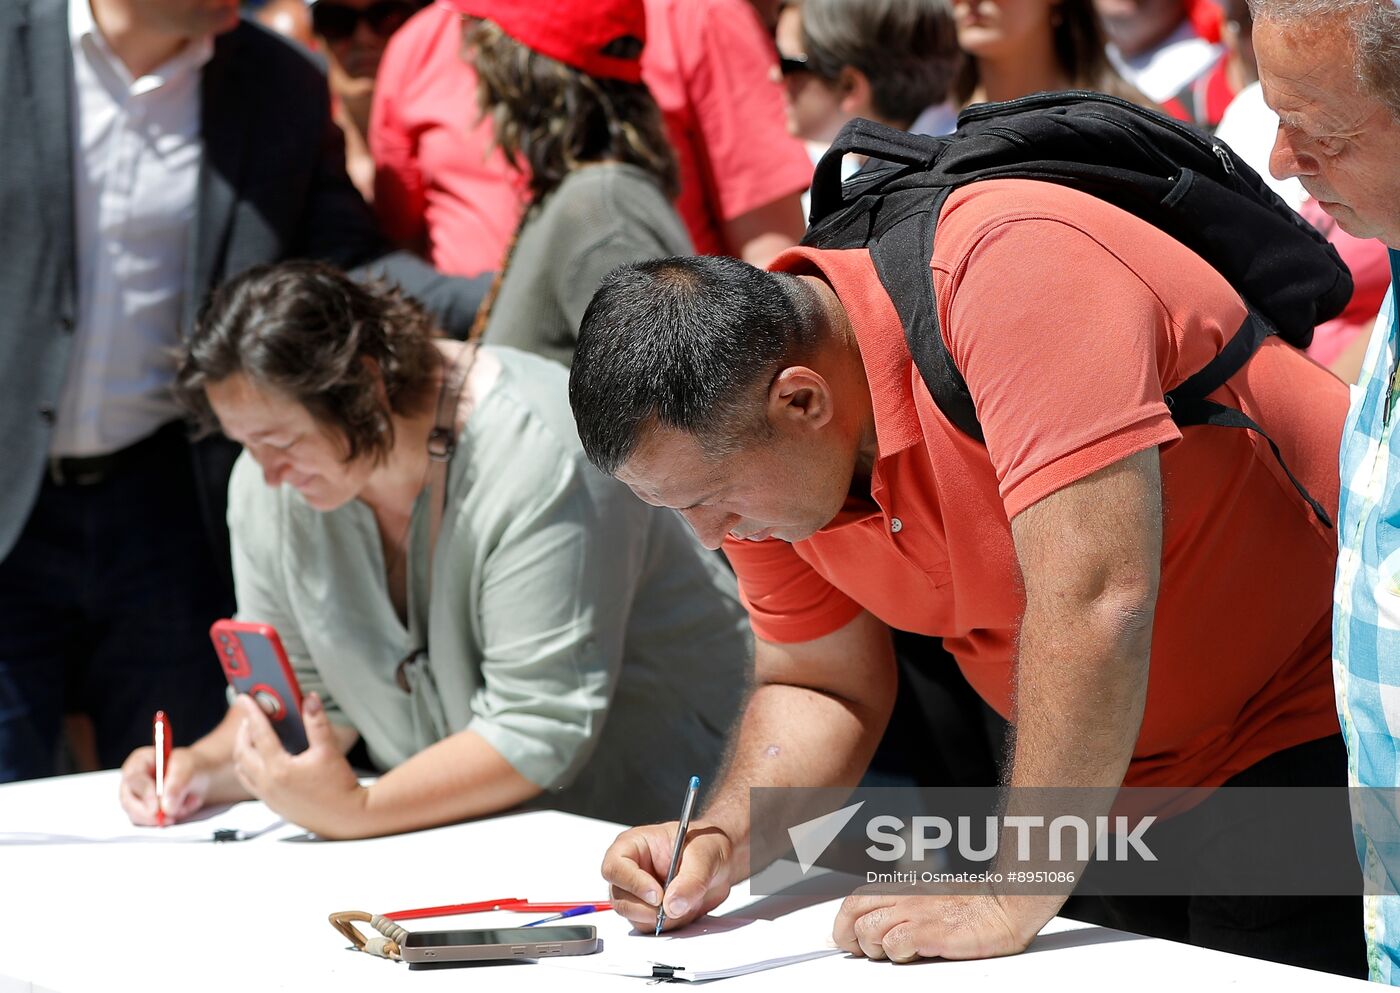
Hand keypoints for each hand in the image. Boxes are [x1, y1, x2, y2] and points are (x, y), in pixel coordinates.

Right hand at [118, 745, 211, 825]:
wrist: (200, 778)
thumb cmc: (191, 766)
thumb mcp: (189, 767)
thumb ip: (178, 784)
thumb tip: (167, 808)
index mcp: (139, 761)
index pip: (135, 779)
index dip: (145, 794)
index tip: (157, 809)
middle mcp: (132, 781)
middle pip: (129, 802)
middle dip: (150, 814)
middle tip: (171, 819)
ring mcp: (135, 799)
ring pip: (140, 816)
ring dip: (166, 816)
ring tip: (192, 802)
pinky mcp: (143, 813)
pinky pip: (150, 823)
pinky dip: (169, 819)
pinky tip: (187, 808)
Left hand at [231, 691, 364, 837]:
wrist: (346, 817)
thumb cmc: (339, 787)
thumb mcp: (329, 750)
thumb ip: (317, 722)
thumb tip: (309, 700)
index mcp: (280, 769)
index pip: (259, 734)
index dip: (252, 713)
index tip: (245, 699)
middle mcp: (268, 784)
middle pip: (242, 752)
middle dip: (243, 732)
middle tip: (250, 717)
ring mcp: (268, 797)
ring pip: (242, 770)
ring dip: (243, 751)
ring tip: (252, 738)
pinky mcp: (273, 805)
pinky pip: (250, 783)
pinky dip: (249, 767)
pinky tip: (262, 761)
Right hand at [601, 820, 734, 931]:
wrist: (721, 863)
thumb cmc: (707, 845)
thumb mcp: (705, 855)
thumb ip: (691, 879)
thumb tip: (673, 905)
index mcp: (634, 845)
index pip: (615, 866)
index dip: (632, 883)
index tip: (657, 895)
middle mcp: (631, 870)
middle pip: (619, 896)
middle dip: (645, 907)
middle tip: (671, 907)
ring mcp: (637, 893)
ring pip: (632, 915)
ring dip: (658, 918)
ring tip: (684, 903)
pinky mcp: (648, 911)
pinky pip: (648, 926)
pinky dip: (666, 925)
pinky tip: (683, 910)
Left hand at [832, 892, 1057, 962]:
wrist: (1003, 908)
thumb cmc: (971, 910)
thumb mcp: (928, 905)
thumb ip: (902, 912)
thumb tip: (875, 932)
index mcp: (902, 890)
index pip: (856, 900)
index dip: (842, 923)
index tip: (844, 941)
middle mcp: (905, 898)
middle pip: (854, 911)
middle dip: (848, 936)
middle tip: (859, 951)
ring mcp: (917, 913)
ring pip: (869, 930)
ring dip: (875, 949)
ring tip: (895, 954)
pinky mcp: (931, 931)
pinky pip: (896, 943)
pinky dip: (897, 954)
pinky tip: (912, 955)